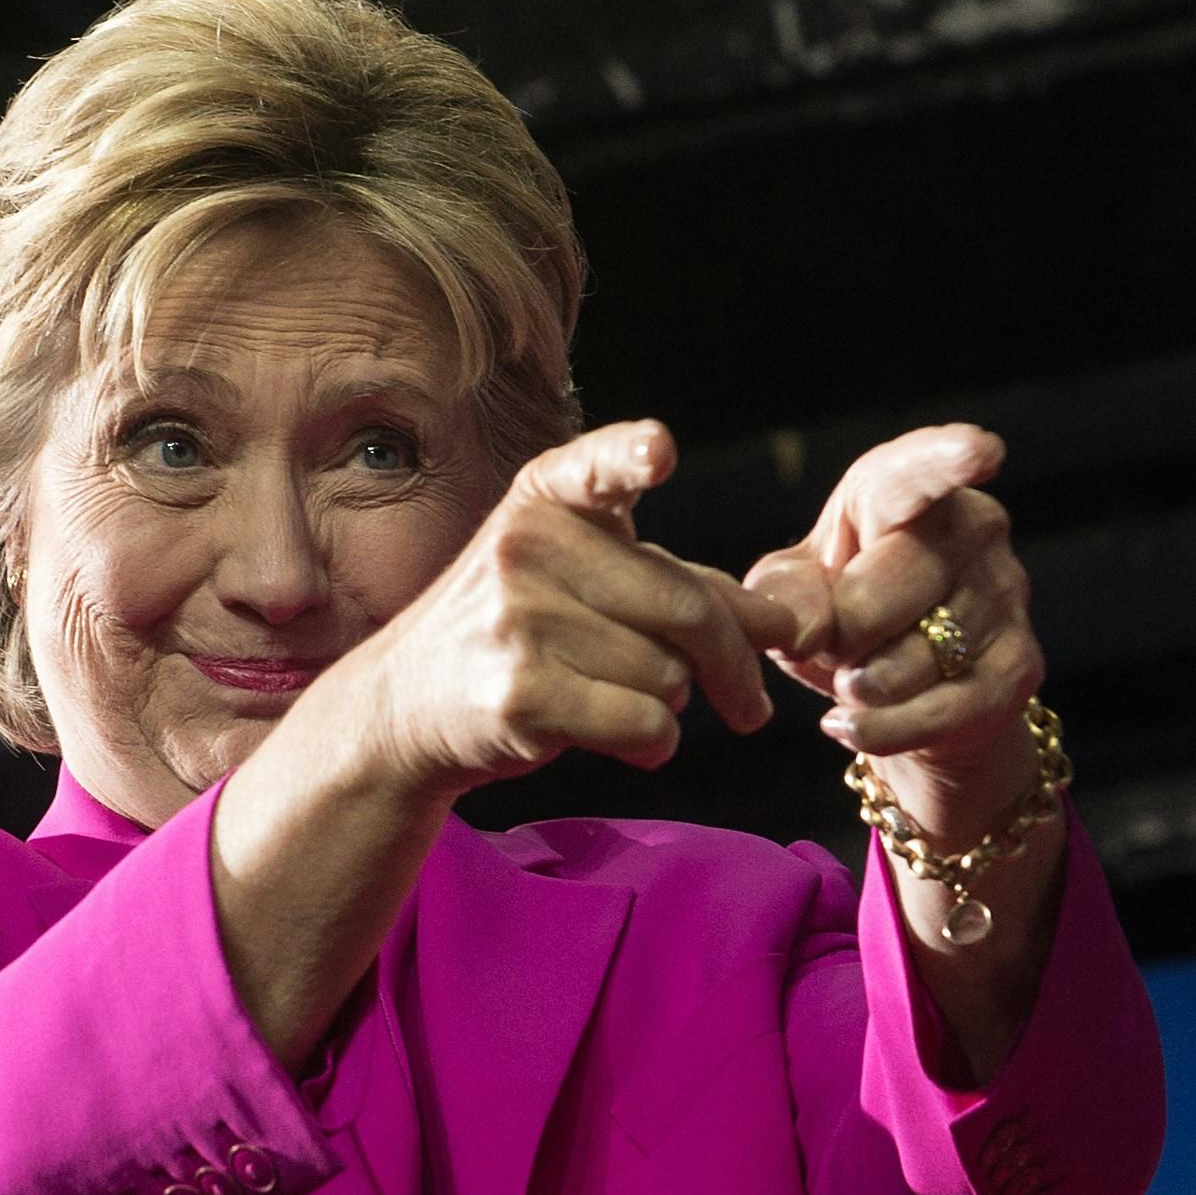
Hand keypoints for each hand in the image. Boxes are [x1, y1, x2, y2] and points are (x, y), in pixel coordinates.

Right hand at [331, 418, 792, 798]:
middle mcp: (528, 546)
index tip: (660, 450)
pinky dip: (653, 744)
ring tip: (620, 697)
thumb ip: (686, 587)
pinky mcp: (519, 693)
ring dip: (672, 704)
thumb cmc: (524, 633)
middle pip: (687, 608)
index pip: (597, 467)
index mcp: (547, 497)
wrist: (408, 705)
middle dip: (734, 666)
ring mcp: (518, 620)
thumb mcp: (590, 582)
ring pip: (670, 675)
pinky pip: (645, 723)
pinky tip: (621, 738)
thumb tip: (788, 623)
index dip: (631, 456)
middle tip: (751, 707)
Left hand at [746, 423, 1042, 844]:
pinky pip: (948, 709)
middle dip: (846, 630)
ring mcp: (1006, 595)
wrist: (902, 696)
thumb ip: (787, 597)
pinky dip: (886, 728)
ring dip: (865, 686)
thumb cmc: (843, 618)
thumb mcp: (797, 596)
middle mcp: (973, 528)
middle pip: (896, 582)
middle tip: (832, 644)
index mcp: (907, 494)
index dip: (945, 458)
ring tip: (851, 682)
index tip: (975, 450)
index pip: (920, 472)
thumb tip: (806, 631)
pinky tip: (848, 725)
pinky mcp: (1021, 666)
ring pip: (920, 655)